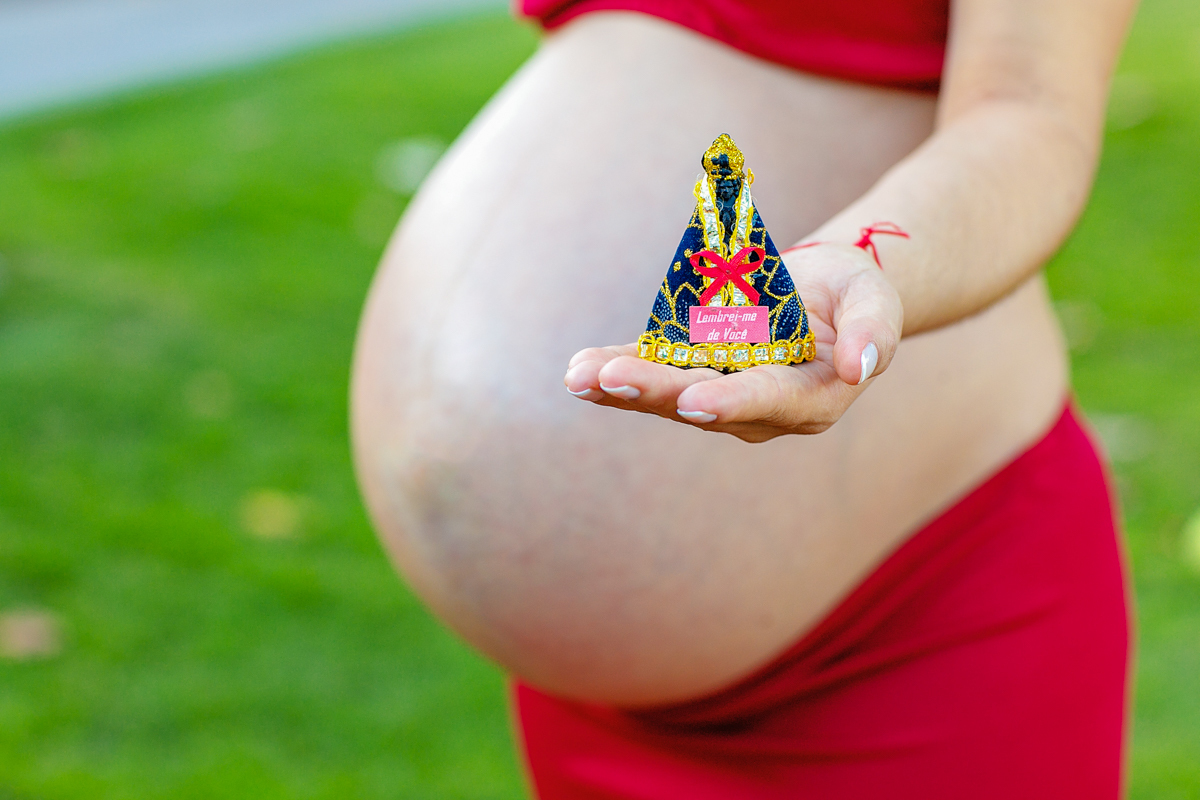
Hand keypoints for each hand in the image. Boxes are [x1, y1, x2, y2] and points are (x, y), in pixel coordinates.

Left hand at [563, 244, 902, 442]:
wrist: (826, 292)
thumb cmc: (856, 294)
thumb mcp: (876, 300)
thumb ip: (875, 331)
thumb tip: (863, 366)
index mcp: (808, 397)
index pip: (769, 400)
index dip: (732, 401)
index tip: (694, 402)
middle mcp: (757, 404)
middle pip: (704, 401)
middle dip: (657, 392)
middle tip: (614, 381)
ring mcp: (720, 387)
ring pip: (667, 391)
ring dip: (622, 386)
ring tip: (580, 377)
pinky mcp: (692, 366)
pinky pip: (652, 368)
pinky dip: (615, 368)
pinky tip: (579, 370)